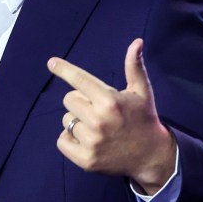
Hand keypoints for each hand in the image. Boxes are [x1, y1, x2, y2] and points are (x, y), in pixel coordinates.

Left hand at [47, 38, 176, 194]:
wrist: (151, 156)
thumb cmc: (144, 118)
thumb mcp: (142, 92)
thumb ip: (134, 66)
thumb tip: (136, 42)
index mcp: (110, 100)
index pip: (79, 80)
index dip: (64, 69)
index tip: (51, 62)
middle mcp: (99, 120)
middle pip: (69, 99)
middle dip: (81, 102)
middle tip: (98, 110)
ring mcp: (91, 141)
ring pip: (66, 120)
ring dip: (77, 121)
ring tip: (97, 128)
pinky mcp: (85, 159)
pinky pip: (62, 140)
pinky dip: (70, 139)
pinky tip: (88, 140)